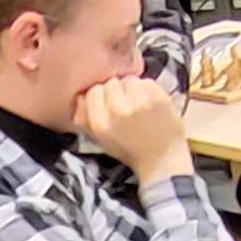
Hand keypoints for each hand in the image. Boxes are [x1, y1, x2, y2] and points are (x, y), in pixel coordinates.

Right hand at [75, 76, 192, 183]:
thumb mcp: (100, 140)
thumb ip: (84, 119)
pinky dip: (146, 89)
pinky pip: (146, 81)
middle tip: (123, 105)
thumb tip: (79, 98)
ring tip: (137, 103)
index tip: (107, 104)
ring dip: (131, 88)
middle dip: (116, 92)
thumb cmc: (130, 151)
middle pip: (110, 83)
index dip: (100, 97)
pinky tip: (148, 103)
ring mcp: (140, 102)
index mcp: (100, 122)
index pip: (93, 91)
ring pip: (128, 80)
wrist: (161, 160)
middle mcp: (118, 110)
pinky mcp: (158, 97)